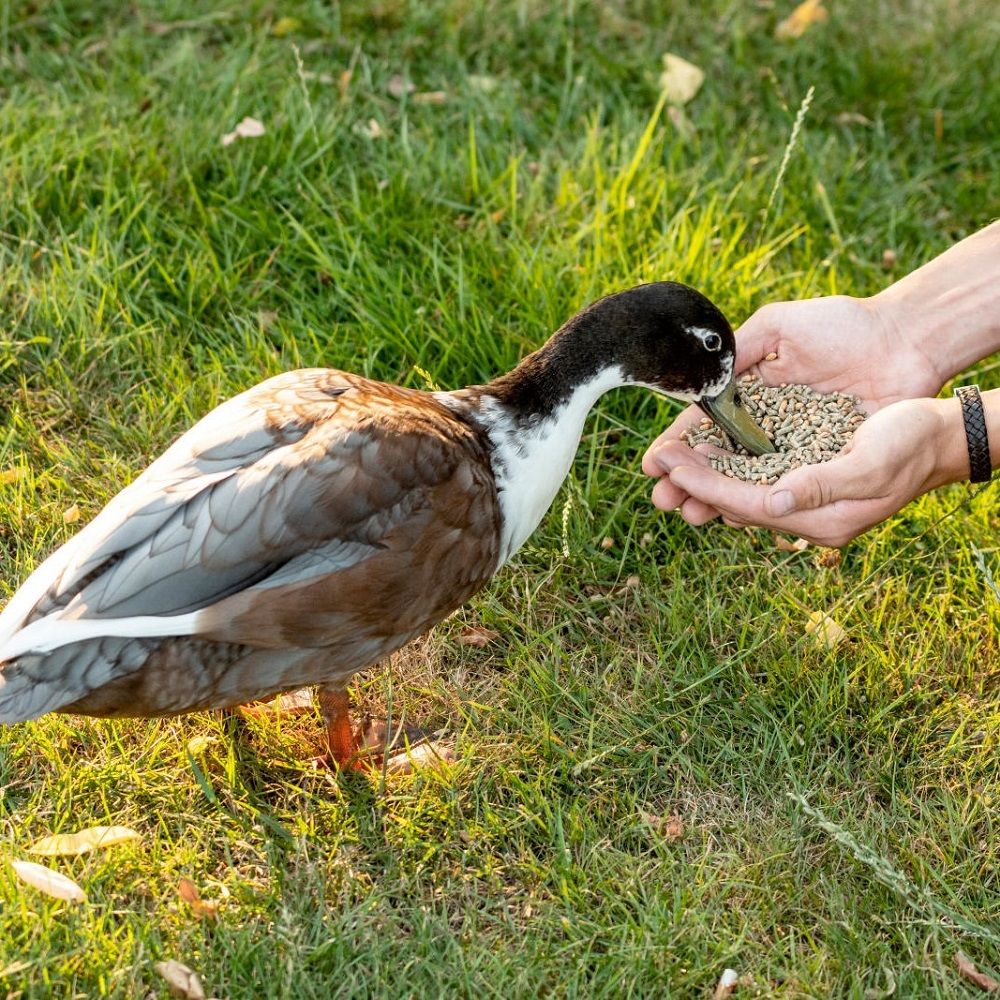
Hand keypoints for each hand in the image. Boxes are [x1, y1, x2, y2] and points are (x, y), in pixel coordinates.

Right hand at [642, 294, 942, 522]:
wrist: (906, 341)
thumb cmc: (844, 325)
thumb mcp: (780, 326)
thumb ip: (740, 350)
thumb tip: (701, 383)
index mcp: (749, 392)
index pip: (704, 424)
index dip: (678, 445)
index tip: (654, 464)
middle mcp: (766, 424)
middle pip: (718, 460)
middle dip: (687, 481)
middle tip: (662, 499)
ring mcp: (794, 446)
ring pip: (746, 480)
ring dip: (716, 498)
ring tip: (691, 513)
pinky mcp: (823, 462)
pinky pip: (786, 487)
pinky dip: (760, 501)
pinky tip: (735, 514)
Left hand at [647, 397, 967, 546]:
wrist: (939, 436)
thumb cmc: (911, 443)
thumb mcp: (871, 463)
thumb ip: (824, 485)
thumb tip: (774, 502)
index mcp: (820, 518)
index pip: (745, 503)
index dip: (703, 484)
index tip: (667, 463)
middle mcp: (807, 516)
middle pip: (735, 502)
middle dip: (693, 483)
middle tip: (655, 463)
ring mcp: (806, 502)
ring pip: (742, 493)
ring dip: (706, 477)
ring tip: (670, 459)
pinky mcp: (807, 482)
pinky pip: (758, 480)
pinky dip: (730, 467)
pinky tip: (709, 451)